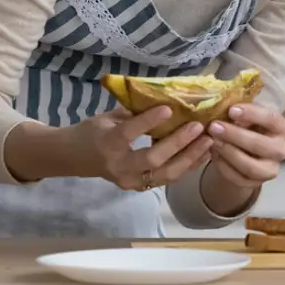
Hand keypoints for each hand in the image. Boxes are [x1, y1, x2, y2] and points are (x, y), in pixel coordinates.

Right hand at [63, 106, 214, 190]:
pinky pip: (168, 178)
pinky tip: (204, 153)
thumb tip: (166, 97)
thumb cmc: (93, 132)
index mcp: (108, 143)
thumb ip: (134, 112)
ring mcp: (131, 181)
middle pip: (153, 159)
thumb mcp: (108, 117)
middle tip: (199, 127)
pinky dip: (187, 166)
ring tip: (209, 141)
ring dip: (190, 157)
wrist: (74, 159)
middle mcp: (120, 166)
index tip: (169, 108)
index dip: (149, 121)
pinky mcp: (140, 187)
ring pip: (166, 174)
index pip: (129, 133)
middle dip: (178, 144)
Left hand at [206, 103, 284, 188]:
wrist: (245, 153)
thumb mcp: (246, 117)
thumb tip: (223, 107)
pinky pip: (238, 178)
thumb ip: (240, 113)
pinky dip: (223, 166)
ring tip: (212, 141)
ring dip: (228, 152)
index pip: (271, 119)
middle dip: (235, 135)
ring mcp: (270, 169)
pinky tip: (213, 154)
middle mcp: (280, 149)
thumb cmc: (246, 128)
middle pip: (259, 145)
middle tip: (214, 127)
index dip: (252, 114)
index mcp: (281, 127)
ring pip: (249, 166)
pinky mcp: (256, 183)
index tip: (231, 110)